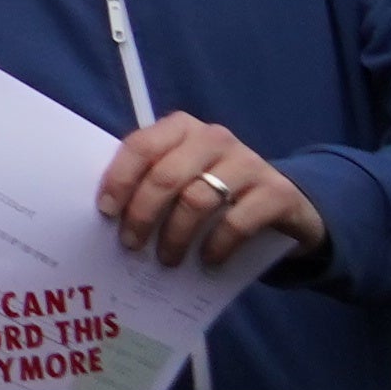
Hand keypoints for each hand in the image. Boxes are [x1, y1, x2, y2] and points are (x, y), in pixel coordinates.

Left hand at [99, 110, 325, 271]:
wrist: (284, 202)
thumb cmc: (217, 190)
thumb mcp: (184, 177)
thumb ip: (153, 181)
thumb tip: (112, 213)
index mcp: (182, 128)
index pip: (141, 146)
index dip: (119, 179)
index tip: (106, 211)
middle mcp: (214, 138)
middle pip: (166, 176)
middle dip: (143, 213)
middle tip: (131, 244)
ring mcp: (248, 162)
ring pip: (198, 200)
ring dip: (176, 235)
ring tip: (168, 259)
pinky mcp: (277, 192)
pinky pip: (237, 222)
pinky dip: (217, 245)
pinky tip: (208, 261)